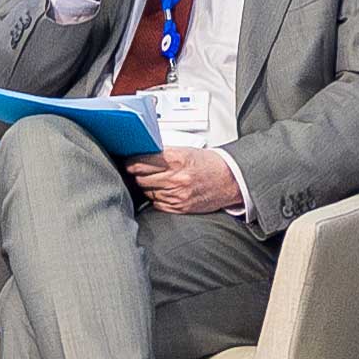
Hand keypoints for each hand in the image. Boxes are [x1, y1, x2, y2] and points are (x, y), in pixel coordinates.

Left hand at [131, 147, 246, 218]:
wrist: (229, 179)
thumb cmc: (208, 164)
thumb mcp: (186, 151)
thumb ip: (163, 153)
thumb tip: (140, 154)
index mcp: (176, 159)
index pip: (140, 163)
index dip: (131, 163)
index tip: (129, 163)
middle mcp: (175, 177)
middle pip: (140, 179)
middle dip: (138, 175)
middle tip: (141, 171)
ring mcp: (177, 194)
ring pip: (148, 192)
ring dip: (149, 187)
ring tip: (158, 180)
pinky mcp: (180, 207)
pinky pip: (157, 203)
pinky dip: (158, 197)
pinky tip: (165, 191)